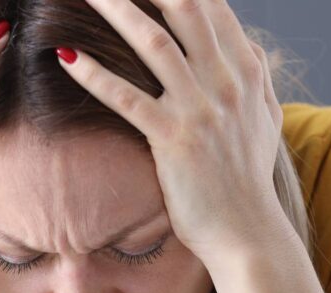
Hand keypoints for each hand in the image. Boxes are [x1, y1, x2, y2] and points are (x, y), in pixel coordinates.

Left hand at [55, 0, 287, 267]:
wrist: (246, 232)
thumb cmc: (248, 178)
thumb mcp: (265, 119)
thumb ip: (257, 76)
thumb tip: (248, 44)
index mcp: (246, 70)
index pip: (212, 4)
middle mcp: (226, 81)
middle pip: (184, 7)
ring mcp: (200, 110)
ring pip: (153, 42)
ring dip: (114, 9)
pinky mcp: (174, 140)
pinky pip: (128, 98)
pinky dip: (95, 74)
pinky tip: (65, 56)